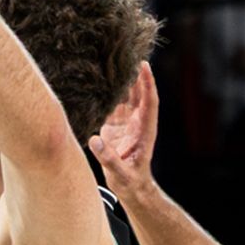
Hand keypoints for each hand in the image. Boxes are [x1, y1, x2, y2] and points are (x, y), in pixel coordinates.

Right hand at [87, 61, 158, 196]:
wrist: (130, 189)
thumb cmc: (131, 181)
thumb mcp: (121, 172)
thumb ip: (109, 158)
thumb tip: (95, 141)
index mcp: (145, 130)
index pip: (149, 101)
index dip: (147, 84)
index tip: (144, 66)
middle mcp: (137, 124)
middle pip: (137, 95)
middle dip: (134, 76)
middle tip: (126, 55)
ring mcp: (126, 125)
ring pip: (124, 99)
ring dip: (119, 84)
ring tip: (110, 65)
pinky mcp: (113, 130)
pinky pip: (111, 109)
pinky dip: (106, 97)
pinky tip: (97, 85)